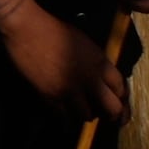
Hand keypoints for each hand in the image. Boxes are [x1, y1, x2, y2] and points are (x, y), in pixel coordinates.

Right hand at [0, 0, 122, 119]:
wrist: (26, 28)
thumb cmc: (53, 29)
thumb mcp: (84, 43)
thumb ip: (96, 63)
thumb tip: (101, 81)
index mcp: (99, 61)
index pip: (121, 88)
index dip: (122, 98)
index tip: (119, 103)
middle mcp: (89, 78)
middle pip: (112, 108)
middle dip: (112, 115)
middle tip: (107, 117)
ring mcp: (70, 89)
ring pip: (87, 116)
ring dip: (85, 115)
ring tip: (80, 111)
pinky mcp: (51, 96)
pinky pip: (64, 118)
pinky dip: (66, 120)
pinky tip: (64, 117)